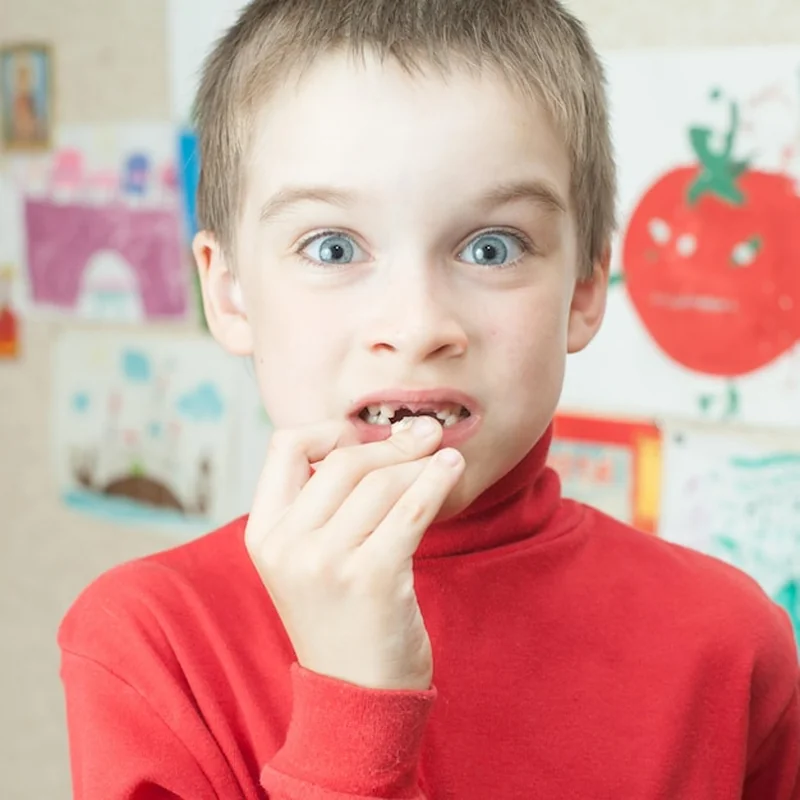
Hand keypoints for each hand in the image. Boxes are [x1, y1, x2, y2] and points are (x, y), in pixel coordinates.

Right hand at [245, 416, 464, 690]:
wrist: (356, 697)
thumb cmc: (342, 617)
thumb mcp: (309, 559)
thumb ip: (325, 503)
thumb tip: (383, 436)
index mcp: (264, 533)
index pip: (285, 447)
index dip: (329, 430)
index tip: (366, 435)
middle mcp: (287, 545)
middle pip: (344, 460)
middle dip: (392, 442)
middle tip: (425, 432)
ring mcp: (327, 562)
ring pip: (381, 481)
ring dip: (420, 460)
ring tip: (444, 453)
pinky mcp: (373, 578)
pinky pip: (412, 509)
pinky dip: (437, 481)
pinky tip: (452, 468)